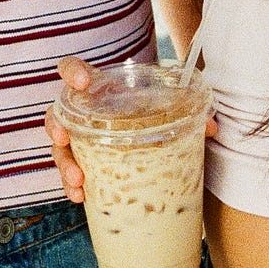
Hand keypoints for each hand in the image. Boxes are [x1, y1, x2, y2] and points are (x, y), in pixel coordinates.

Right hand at [45, 56, 218, 203]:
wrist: (149, 120)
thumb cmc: (151, 107)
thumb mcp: (167, 104)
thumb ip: (189, 109)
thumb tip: (212, 128)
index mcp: (98, 88)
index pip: (72, 70)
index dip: (72, 72)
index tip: (83, 83)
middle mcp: (82, 112)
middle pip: (57, 114)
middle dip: (57, 128)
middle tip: (65, 140)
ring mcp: (81, 138)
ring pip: (60, 148)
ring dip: (65, 164)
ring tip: (79, 181)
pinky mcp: (86, 161)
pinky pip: (72, 172)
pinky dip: (73, 186)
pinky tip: (82, 197)